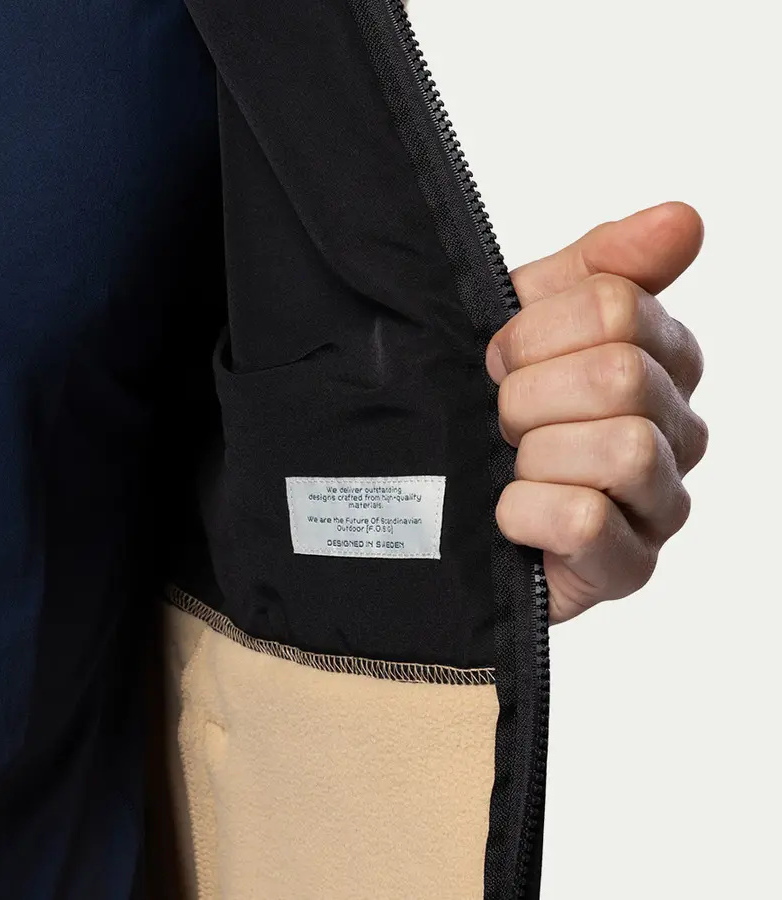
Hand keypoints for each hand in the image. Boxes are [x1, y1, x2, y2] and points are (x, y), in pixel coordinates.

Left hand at [489, 202, 707, 622]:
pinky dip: (529, 512)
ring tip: (512, 466)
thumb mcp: (525, 320)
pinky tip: (509, 512)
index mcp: (660, 358)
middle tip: (501, 419)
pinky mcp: (629, 567)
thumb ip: (597, 268)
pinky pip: (590, 522)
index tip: (498, 358)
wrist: (438, 497)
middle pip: (620, 375)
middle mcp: (677, 428)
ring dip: (536, 454)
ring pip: (624, 448)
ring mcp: (661, 502)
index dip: (533, 331)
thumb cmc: (485, 404)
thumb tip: (682, 218)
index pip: (618, 306)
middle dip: (529, 394)